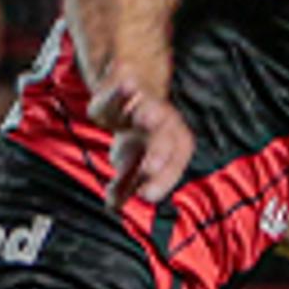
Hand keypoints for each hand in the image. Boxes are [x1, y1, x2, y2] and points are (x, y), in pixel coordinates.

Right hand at [96, 74, 194, 204]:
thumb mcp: (135, 159)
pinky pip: (119, 86)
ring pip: (147, 108)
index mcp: (171, 142)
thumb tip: (113, 207)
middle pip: (164, 137)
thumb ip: (125, 184)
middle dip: (158, 151)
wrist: (133, 82)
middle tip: (149, 168)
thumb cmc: (139, 131)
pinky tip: (124, 86)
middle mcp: (162, 122)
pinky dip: (118, 89)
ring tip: (142, 117)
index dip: (164, 179)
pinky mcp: (124, 82)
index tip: (145, 195)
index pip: (175, 162)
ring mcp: (143, 101)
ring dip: (146, 111)